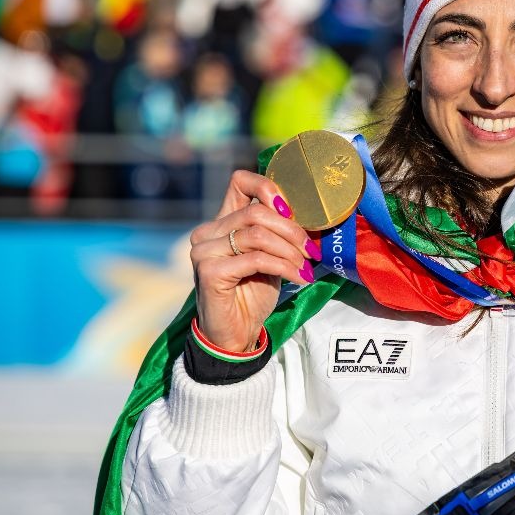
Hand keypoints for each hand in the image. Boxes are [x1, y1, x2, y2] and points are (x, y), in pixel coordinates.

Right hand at [188, 170, 318, 351]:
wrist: (236, 333)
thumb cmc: (255, 292)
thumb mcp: (272, 255)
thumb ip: (279, 232)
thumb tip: (309, 212)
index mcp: (223, 221)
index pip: (240, 181)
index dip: (268, 187)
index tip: (292, 211)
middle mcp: (207, 232)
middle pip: (257, 212)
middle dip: (292, 230)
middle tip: (310, 251)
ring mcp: (204, 250)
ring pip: (257, 234)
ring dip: (290, 251)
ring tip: (305, 267)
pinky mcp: (209, 271)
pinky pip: (256, 258)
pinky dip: (284, 267)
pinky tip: (299, 278)